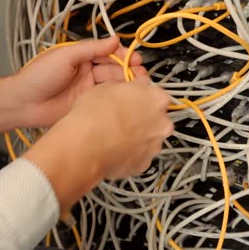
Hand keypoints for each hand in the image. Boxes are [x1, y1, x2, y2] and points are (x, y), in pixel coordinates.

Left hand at [13, 37, 146, 127]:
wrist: (23, 103)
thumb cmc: (38, 76)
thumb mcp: (66, 56)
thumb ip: (91, 48)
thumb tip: (114, 39)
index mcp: (82, 57)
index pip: (108, 53)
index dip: (123, 56)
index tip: (135, 59)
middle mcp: (87, 73)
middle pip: (114, 70)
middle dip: (129, 71)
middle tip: (141, 74)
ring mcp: (88, 91)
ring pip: (113, 86)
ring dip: (126, 85)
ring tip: (139, 87)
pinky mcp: (88, 107)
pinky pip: (107, 102)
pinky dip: (118, 100)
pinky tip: (127, 100)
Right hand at [23, 78, 172, 211]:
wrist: (86, 146)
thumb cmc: (94, 115)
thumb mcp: (108, 85)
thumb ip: (128, 87)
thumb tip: (128, 88)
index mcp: (157, 98)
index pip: (155, 93)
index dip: (141, 95)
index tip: (132, 98)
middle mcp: (162, 123)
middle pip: (157, 117)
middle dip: (143, 117)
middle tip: (123, 117)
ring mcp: (155, 145)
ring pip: (149, 138)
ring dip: (137, 136)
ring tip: (115, 135)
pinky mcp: (144, 164)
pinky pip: (140, 155)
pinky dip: (130, 152)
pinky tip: (114, 148)